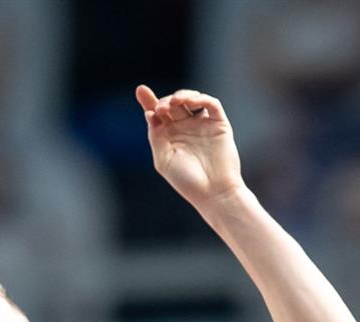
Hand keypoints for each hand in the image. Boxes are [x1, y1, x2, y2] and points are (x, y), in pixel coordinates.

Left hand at [136, 85, 244, 205]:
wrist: (213, 192)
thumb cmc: (186, 180)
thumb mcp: (163, 159)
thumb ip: (155, 136)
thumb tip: (149, 113)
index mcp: (169, 136)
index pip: (158, 114)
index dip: (148, 100)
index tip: (140, 90)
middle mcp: (185, 128)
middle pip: (173, 104)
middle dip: (165, 101)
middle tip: (161, 108)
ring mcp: (202, 124)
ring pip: (191, 99)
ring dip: (182, 95)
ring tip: (174, 103)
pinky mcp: (219, 124)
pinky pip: (211, 104)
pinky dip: (201, 98)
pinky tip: (190, 102)